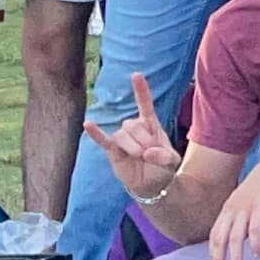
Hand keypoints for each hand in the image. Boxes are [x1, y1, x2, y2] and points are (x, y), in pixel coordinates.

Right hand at [80, 71, 179, 202]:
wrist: (152, 185)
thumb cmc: (163, 167)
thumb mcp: (171, 161)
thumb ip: (164, 156)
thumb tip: (147, 153)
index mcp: (151, 125)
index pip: (145, 104)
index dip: (140, 90)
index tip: (136, 75)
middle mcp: (135, 128)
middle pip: (134, 124)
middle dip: (144, 140)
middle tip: (151, 154)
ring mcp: (123, 139)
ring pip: (122, 135)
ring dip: (132, 146)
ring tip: (140, 157)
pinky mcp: (113, 151)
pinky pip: (103, 140)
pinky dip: (96, 133)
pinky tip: (87, 124)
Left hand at [207, 162, 259, 259]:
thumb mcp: (245, 203)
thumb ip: (240, 220)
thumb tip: (241, 239)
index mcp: (227, 210)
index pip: (215, 235)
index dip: (213, 254)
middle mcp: (232, 210)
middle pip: (220, 238)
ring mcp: (246, 208)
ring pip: (236, 237)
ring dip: (236, 257)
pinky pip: (256, 228)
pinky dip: (255, 243)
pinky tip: (257, 255)